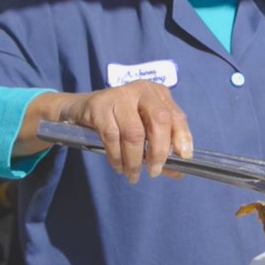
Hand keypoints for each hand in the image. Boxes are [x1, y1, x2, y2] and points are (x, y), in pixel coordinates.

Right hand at [17, 81, 192, 183]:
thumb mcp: (143, 128)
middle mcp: (142, 90)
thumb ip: (161, 147)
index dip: (182, 137)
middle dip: (159, 150)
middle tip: (154, 171)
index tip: (183, 157)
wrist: (81, 108)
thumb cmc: (120, 120)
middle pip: (159, 120)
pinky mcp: (100, 105)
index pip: (176, 115)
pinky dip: (117, 157)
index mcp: (158, 93)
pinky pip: (112, 136)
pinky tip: (118, 166)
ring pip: (134, 132)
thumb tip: (178, 172)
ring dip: (135, 160)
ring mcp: (120, 95)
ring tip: (133, 174)